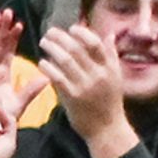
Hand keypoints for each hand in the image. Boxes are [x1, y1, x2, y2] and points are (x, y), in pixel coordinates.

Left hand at [38, 20, 125, 144]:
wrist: (106, 129)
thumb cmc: (110, 102)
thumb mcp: (115, 77)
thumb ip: (111, 55)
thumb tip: (109, 34)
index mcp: (109, 68)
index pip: (95, 43)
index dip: (82, 33)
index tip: (71, 28)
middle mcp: (98, 75)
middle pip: (77, 49)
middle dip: (61, 37)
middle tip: (50, 32)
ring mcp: (85, 86)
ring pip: (66, 61)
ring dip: (52, 48)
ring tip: (44, 42)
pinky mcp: (72, 97)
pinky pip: (57, 78)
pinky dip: (48, 67)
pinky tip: (42, 62)